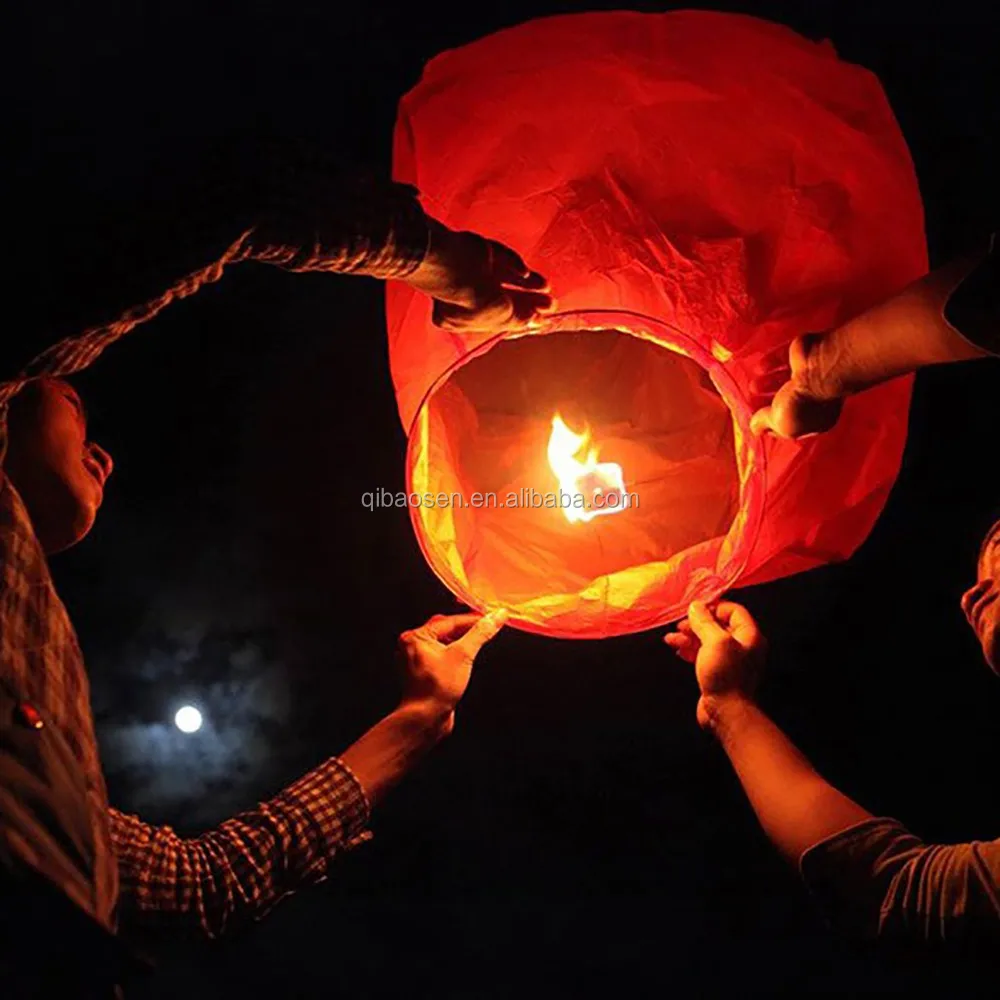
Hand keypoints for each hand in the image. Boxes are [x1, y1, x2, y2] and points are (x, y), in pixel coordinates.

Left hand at [398, 610, 508, 725]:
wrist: (425, 719)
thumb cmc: (436, 690)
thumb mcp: (463, 655)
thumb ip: (480, 633)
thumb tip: (495, 617)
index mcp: (415, 637)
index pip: (450, 621)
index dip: (473, 620)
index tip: (490, 618)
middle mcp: (411, 647)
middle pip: (445, 631)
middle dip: (466, 631)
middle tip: (485, 629)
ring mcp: (416, 661)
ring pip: (443, 644)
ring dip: (460, 644)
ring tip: (476, 646)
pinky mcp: (423, 675)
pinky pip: (441, 658)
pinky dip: (454, 656)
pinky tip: (464, 662)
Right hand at [407, 220, 552, 332]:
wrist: (453, 266)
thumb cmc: (471, 300)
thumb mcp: (499, 318)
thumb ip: (517, 320)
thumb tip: (533, 322)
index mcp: (462, 318)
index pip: (496, 321)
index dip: (519, 321)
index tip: (540, 322)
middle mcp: (465, 296)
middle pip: (502, 299)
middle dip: (527, 302)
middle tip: (550, 305)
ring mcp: (471, 273)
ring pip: (503, 278)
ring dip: (526, 284)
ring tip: (546, 287)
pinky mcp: (477, 252)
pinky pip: (499, 257)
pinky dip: (513, 263)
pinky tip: (526, 272)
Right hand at [664, 601, 766, 729]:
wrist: (726, 713)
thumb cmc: (725, 676)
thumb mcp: (714, 642)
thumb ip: (704, 622)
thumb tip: (696, 606)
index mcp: (749, 635)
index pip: (733, 611)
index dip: (714, 607)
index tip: (695, 609)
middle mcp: (742, 646)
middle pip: (718, 625)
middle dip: (697, 623)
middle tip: (681, 625)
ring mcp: (730, 661)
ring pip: (708, 640)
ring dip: (689, 636)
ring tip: (672, 638)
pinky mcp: (718, 673)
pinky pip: (703, 655)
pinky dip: (690, 650)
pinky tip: (677, 649)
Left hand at [749, 334, 843, 438]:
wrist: (820, 368)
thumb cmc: (804, 402)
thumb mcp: (781, 423)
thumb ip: (765, 424)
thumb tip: (754, 428)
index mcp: (817, 419)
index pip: (794, 426)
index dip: (774, 427)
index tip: (758, 425)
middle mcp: (817, 397)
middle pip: (789, 402)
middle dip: (769, 404)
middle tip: (752, 403)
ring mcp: (812, 375)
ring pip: (786, 380)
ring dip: (768, 383)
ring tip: (752, 386)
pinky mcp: (804, 355)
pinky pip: (784, 359)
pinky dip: (772, 363)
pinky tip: (760, 368)